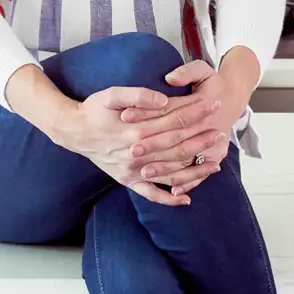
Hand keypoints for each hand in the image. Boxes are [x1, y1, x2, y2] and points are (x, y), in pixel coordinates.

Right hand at [66, 83, 225, 206]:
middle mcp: (137, 153)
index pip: (175, 122)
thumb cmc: (93, 110)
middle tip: (221, 132)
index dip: (196, 114)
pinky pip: (150, 194)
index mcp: (136, 130)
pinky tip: (186, 199)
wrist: (72, 131)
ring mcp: (133, 170)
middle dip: (202, 139)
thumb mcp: (111, 94)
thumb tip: (164, 100)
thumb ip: (138, 95)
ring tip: (216, 163)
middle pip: (177, 147)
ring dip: (194, 169)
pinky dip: (168, 199)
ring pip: (170, 172)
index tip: (213, 105)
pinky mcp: (127, 180)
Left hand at [124, 56, 251, 194]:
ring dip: (166, 168)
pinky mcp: (214, 155)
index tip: (125, 115)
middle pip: (176, 138)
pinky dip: (188, 182)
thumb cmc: (213, 85)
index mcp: (202, 105)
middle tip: (131, 150)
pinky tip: (173, 191)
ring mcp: (213, 144)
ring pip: (186, 158)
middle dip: (152, 145)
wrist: (232, 99)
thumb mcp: (203, 71)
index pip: (170, 111)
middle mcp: (208, 127)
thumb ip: (188, 72)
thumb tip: (171, 78)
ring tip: (144, 172)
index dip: (146, 112)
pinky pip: (199, 172)